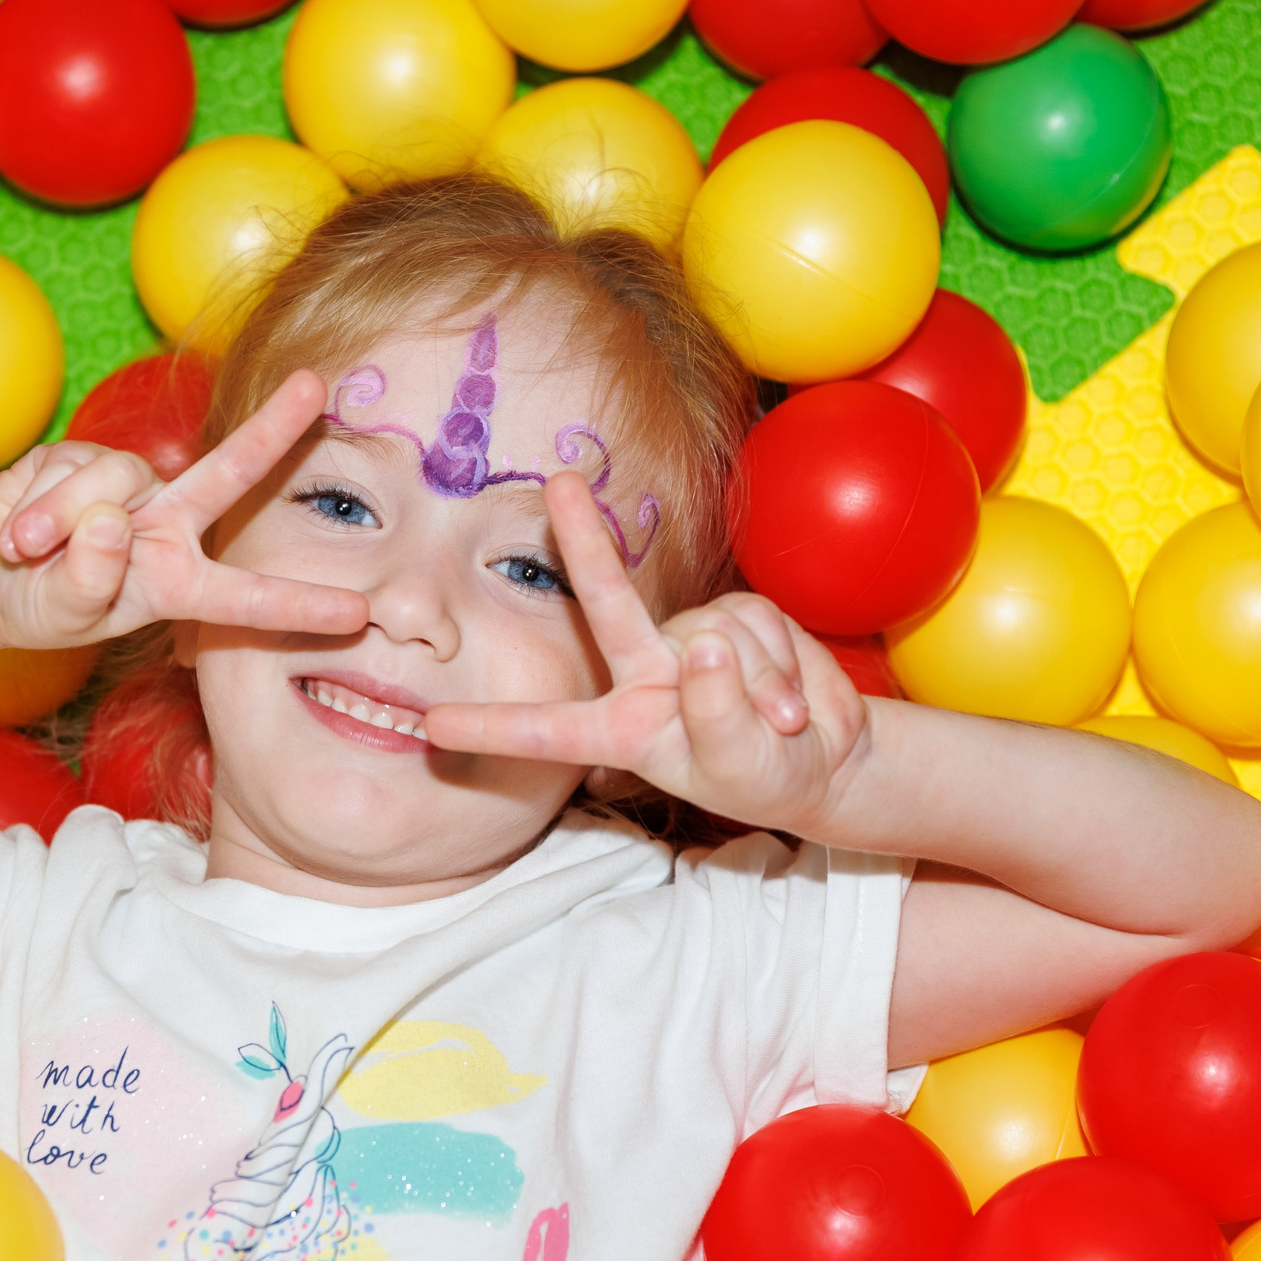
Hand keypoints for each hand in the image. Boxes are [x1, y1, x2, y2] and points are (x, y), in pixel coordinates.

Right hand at [0, 370, 367, 651]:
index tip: (357, 614)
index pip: (246, 596)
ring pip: (114, 486)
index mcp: (178, 581)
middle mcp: (167, 525)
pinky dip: (35, 508)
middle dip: (272, 429)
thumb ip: (86, 582)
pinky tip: (16, 531)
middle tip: (314, 387)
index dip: (299, 604)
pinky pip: (68, 472)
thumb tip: (111, 522)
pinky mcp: (81, 456)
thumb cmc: (34, 606)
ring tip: (27, 553)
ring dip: (61, 525)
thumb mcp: (58, 616)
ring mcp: (128, 487)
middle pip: (228, 472)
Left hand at [423, 473, 870, 833]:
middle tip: (557, 483)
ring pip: (716, 634)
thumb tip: (703, 645)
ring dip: (760, 683)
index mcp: (623, 728)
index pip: (549, 730)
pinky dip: (785, 667)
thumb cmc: (768, 776)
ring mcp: (690, 641)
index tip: (432, 725)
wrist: (828, 759)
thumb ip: (719, 715)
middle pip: (607, 601)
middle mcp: (645, 674)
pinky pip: (757, 624)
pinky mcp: (739, 618)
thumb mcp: (743, 768)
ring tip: (781, 725)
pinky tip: (794, 702)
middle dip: (585, 539)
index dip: (493, 727)